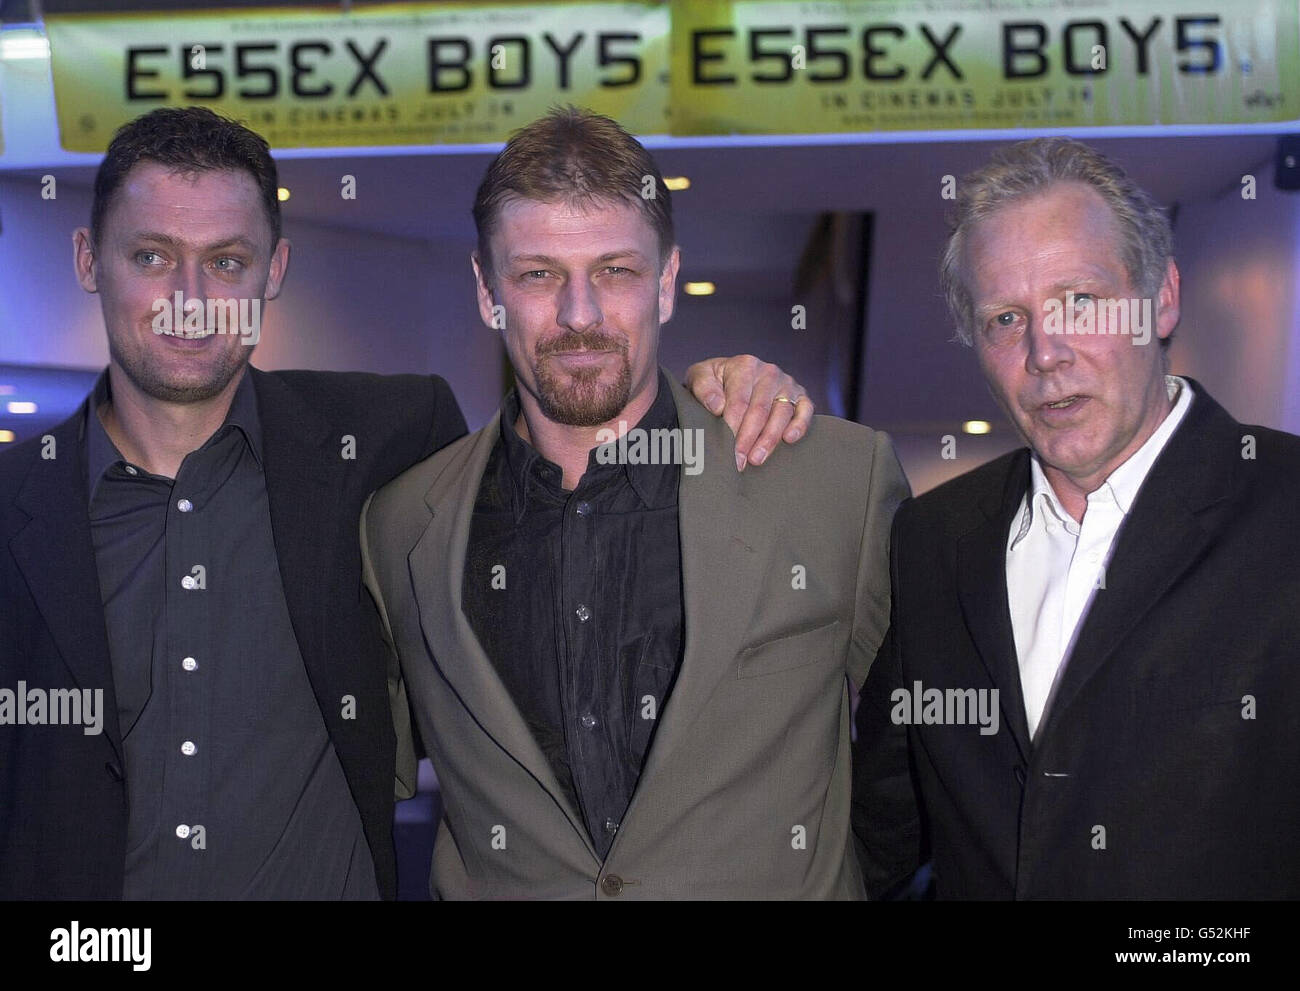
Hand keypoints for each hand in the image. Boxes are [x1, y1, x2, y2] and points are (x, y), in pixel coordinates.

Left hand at [685, 355, 814, 470]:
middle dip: (748, 439)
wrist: (728, 377)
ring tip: (756, 459)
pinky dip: (800, 425)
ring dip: (770, 439)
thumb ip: (703, 389)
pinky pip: (805, 410)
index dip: (732, 427)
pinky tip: (789, 439)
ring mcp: (786, 384)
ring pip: (782, 413)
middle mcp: (769, 373)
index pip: (739, 401)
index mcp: (745, 366)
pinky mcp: (800, 396)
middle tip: (739, 461)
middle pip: (760, 410)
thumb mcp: (699, 378)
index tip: (725, 449)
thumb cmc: (713, 382)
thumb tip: (717, 406)